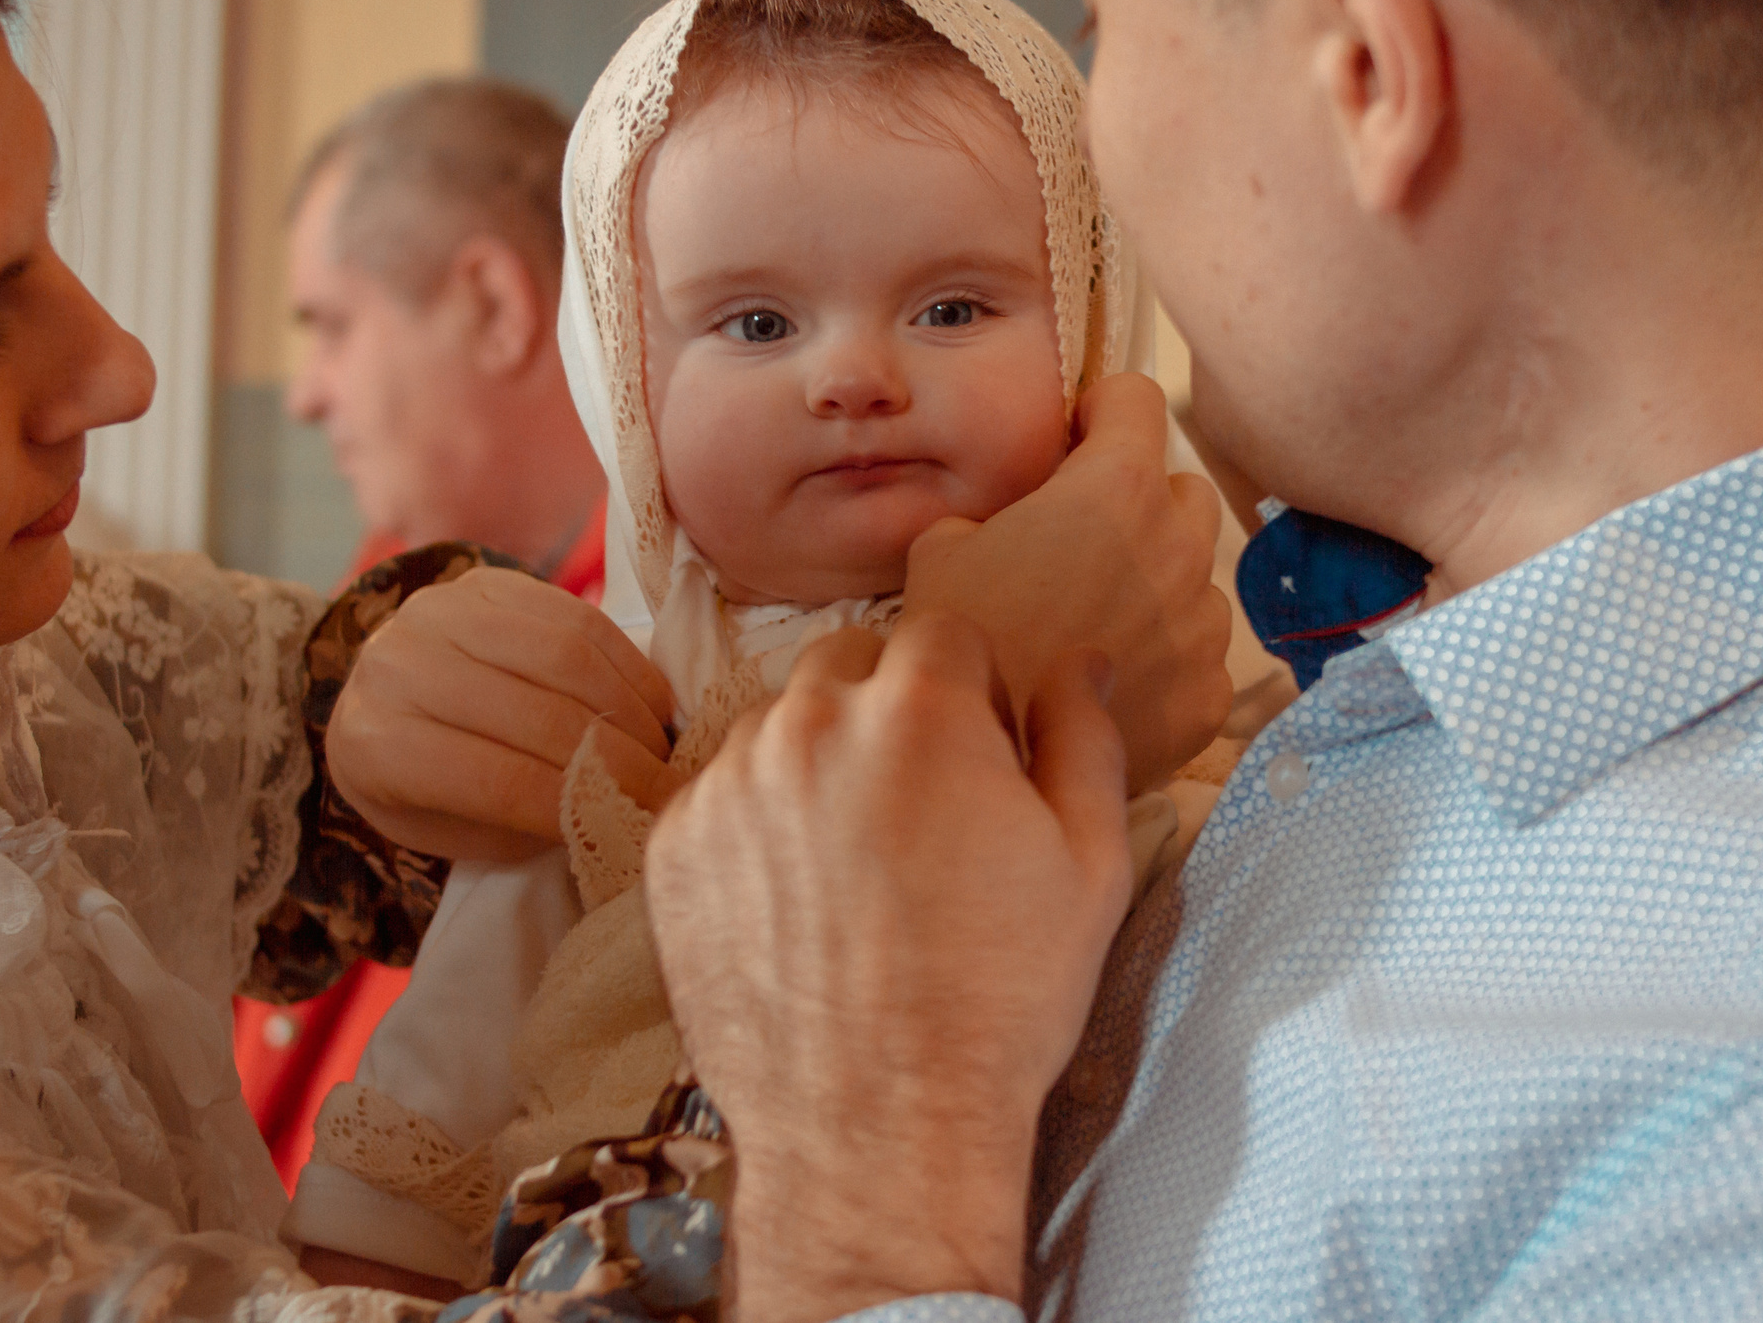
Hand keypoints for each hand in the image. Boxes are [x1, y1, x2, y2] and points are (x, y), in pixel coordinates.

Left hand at [323, 568, 677, 860]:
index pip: (500, 782)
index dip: (581, 805)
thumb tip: (622, 812)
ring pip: (565, 657)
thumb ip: (525, 821)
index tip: (640, 824)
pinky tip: (648, 702)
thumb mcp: (455, 827)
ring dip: (630, 709)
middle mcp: (399, 666)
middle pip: (539, 715)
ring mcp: (438, 611)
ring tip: (660, 746)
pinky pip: (575, 617)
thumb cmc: (421, 783)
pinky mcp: (482, 580)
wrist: (383, 698)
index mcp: (379, 743)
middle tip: (667, 789)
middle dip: (619, 761)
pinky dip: (626, 664)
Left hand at [649, 616, 1132, 1319]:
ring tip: (857, 866)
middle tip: (921, 810)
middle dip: (891, 709)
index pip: (944, 632)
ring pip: (781, 727)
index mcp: (917, 710)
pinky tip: (802, 903)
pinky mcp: (672, 847)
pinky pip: (723, 794)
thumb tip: (1080, 660)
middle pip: (852, 664)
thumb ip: (1082, 737)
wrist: (876, 1130)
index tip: (983, 757)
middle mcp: (807, 724)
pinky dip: (759, 824)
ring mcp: (727, 784)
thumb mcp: (1089, 865)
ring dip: (820, 763)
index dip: (974, 689)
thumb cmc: (999, 1000)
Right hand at [907, 372, 1234, 790]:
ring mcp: (1204, 624)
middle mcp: (1179, 545)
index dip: (1100, 411)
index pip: (1137, 397)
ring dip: (1155, 583)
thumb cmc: (957, 642)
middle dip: (1140, 500)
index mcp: (1116, 488)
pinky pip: (1197, 655)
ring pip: (1195, 575)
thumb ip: (991, 512)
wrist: (990, 762)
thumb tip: (1003, 525)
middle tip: (1083, 542)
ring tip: (1092, 624)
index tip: (1075, 441)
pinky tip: (1109, 684)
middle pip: (1182, 488)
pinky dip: (1163, 659)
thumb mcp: (940, 548)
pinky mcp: (1210, 693)